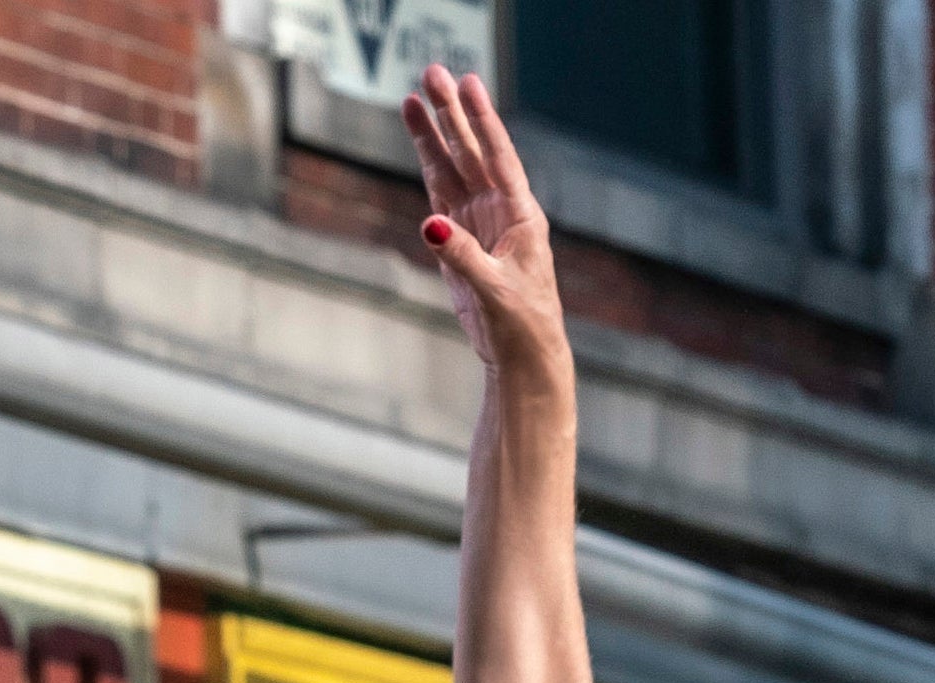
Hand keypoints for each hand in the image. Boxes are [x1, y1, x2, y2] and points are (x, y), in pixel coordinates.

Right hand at [400, 67, 570, 386]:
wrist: (522, 357)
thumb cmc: (522, 325)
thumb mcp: (496, 290)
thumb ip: (462, 256)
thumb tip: (430, 224)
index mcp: (521, 217)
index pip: (499, 157)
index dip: (483, 120)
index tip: (468, 84)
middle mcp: (500, 212)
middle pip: (471, 153)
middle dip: (451, 115)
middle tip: (431, 74)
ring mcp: (479, 225)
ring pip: (453, 170)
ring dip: (434, 137)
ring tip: (412, 100)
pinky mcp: (460, 244)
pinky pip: (442, 197)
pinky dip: (431, 169)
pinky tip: (421, 141)